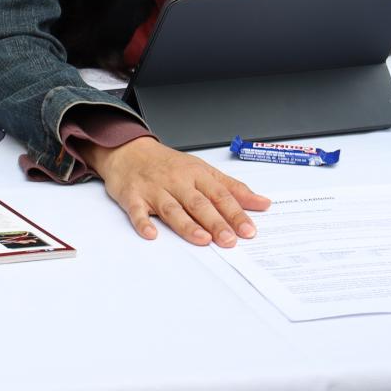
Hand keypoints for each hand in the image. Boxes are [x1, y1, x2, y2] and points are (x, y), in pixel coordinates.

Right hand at [82, 136, 270, 245]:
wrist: (128, 150)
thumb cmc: (168, 164)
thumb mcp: (202, 170)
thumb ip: (232, 188)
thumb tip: (262, 203)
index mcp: (196, 174)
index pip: (220, 194)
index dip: (235, 213)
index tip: (248, 230)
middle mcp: (176, 181)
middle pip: (198, 203)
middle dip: (215, 222)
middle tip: (229, 240)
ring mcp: (154, 189)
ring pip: (172, 208)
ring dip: (186, 224)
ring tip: (202, 239)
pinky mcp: (132, 196)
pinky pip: (137, 210)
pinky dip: (143, 222)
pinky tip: (151, 233)